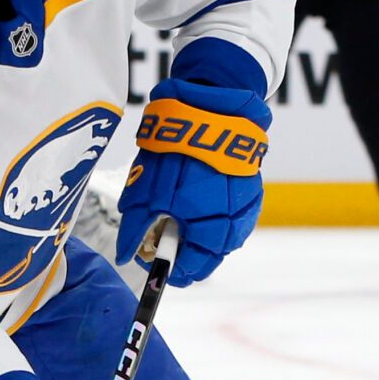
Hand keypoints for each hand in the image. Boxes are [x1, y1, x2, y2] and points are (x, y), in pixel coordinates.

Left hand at [122, 77, 269, 282]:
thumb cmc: (173, 151)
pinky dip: (218, 218)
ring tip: (182, 221)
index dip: (171, 271)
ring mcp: (247, 206)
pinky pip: (236, 217)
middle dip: (188, 256)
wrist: (209, 108)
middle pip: (211, 258)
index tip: (156, 266)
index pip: (191, 268)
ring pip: (225, 239)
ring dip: (204, 238)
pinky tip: (202, 205)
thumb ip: (134, 230)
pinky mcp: (253, 189)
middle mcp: (233, 223)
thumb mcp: (143, 192)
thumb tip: (125, 256)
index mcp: (206, 228)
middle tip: (167, 244)